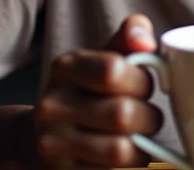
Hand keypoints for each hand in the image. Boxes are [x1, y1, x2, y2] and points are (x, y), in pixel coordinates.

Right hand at [35, 14, 162, 167]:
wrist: (44, 134)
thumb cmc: (92, 89)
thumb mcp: (107, 55)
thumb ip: (131, 36)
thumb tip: (146, 41)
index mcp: (66, 67)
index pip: (114, 70)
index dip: (142, 81)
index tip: (145, 86)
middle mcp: (52, 105)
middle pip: (122, 114)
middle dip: (149, 117)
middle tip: (149, 117)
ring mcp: (52, 144)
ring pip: (120, 152)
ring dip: (142, 148)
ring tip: (138, 139)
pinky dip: (127, 168)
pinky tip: (121, 159)